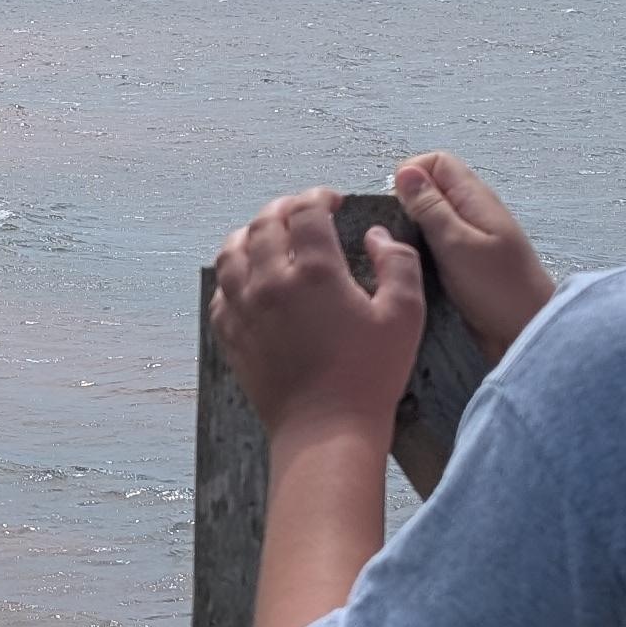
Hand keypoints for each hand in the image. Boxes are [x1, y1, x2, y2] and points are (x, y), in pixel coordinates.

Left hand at [211, 189, 425, 444]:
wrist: (325, 429)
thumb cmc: (369, 375)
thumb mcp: (405, 315)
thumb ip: (398, 264)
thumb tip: (378, 236)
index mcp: (316, 272)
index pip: (305, 210)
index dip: (318, 197)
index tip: (332, 201)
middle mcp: (271, 282)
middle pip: (264, 223)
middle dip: (284, 209)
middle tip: (302, 213)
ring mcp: (244, 308)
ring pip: (231, 251)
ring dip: (249, 234)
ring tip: (268, 235)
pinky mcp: (231, 334)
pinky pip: (220, 290)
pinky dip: (232, 273)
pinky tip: (249, 278)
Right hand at [390, 151, 554, 360]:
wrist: (526, 334)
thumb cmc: (498, 289)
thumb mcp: (457, 244)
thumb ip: (430, 207)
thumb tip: (405, 171)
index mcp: (475, 198)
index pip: (436, 162)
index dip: (411, 175)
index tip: (397, 207)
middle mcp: (472, 212)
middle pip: (431, 189)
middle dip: (407, 205)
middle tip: (399, 237)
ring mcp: (470, 238)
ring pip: (430, 219)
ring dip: (413, 232)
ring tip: (405, 257)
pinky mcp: (465, 264)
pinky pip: (435, 246)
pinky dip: (422, 252)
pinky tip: (415, 271)